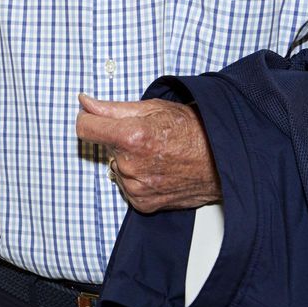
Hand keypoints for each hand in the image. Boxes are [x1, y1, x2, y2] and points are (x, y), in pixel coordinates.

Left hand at [75, 94, 220, 213]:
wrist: (222, 159)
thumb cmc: (194, 131)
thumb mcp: (154, 109)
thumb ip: (112, 108)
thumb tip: (84, 102)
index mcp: (132, 137)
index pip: (85, 128)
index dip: (88, 118)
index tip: (94, 117)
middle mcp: (132, 165)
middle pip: (104, 147)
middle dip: (117, 138)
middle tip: (145, 134)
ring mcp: (137, 187)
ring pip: (115, 167)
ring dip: (128, 160)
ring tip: (156, 153)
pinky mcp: (143, 203)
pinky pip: (126, 186)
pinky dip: (137, 178)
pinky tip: (157, 169)